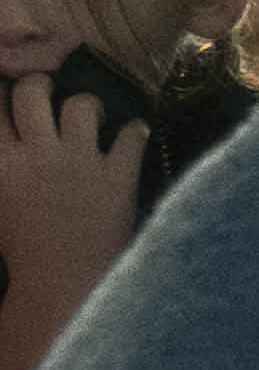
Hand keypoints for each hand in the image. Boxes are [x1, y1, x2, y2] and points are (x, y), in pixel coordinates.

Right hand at [0, 72, 144, 281]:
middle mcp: (37, 153)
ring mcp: (80, 162)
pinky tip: (135, 132)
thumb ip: (1, 168)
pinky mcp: (118, 176)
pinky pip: (132, 135)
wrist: (61, 285)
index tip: (9, 95)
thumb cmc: (19, 252)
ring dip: (88, 105)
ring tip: (91, 114)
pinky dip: (136, 131)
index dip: (2, 93)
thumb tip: (8, 147)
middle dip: (39, 84)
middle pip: (34, 91)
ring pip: (82, 104)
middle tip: (46, 91)